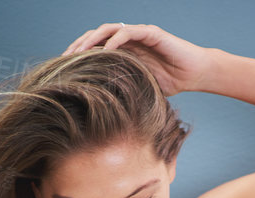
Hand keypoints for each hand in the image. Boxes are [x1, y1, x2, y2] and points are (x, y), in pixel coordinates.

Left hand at [62, 23, 213, 95]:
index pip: (93, 48)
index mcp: (121, 52)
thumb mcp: (133, 91)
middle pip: (96, 35)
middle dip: (78, 46)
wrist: (193, 74)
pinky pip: (129, 32)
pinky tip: (104, 53)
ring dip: (91, 40)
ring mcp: (139, 35)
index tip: (61, 69)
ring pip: (109, 30)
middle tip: (63, 60)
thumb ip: (115, 91)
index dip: (77, 55)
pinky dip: (114, 41)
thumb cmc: (166, 85)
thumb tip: (89, 112)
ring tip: (78, 54)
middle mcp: (128, 40)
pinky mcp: (152, 34)